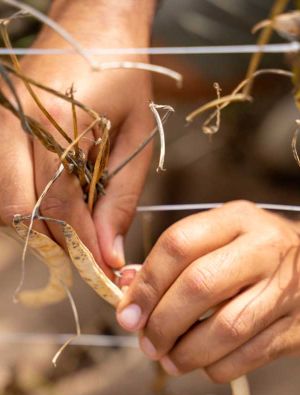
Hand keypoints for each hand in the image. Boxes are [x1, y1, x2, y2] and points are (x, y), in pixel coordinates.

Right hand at [0, 0, 155, 270]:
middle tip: (85, 245)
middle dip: (53, 238)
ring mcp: (1, 123)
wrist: (95, 24)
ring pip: (2, 201)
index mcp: (58, 124)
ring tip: (72, 220)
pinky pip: (1, 182)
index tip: (103, 266)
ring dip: (36, 223)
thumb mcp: (135, 137)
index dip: (81, 244)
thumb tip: (109, 252)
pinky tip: (52, 197)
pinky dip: (24, 202)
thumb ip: (120, 199)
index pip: (59, 206)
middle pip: (18, 211)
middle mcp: (18, 124)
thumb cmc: (124, 75)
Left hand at [116, 201, 299, 381]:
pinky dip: (215, 367)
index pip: (179, 245)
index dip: (146, 284)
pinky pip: (247, 357)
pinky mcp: (296, 329)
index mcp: (238, 220)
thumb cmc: (251, 256)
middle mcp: (265, 249)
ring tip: (168, 360)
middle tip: (147, 344)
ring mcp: (286, 289)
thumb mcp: (218, 240)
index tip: (127, 315)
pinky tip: (204, 363)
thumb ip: (172, 261)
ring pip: (225, 329)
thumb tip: (126, 290)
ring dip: (186, 353)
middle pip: (200, 286)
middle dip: (162, 323)